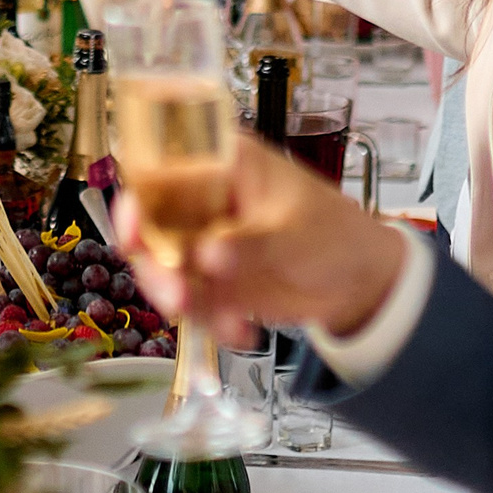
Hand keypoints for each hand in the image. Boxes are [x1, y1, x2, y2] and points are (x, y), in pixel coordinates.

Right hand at [121, 136, 407, 343]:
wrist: (359, 281)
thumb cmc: (336, 232)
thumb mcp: (297, 232)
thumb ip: (252, 243)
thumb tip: (210, 255)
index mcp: (220, 163)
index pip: (160, 170)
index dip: (137, 200)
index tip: (133, 235)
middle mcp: (202, 200)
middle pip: (150, 225)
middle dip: (157, 266)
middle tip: (178, 295)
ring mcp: (202, 241)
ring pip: (163, 269)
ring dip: (180, 299)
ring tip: (218, 319)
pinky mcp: (208, 280)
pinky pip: (190, 303)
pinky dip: (210, 322)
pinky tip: (240, 330)